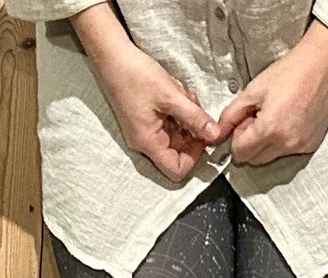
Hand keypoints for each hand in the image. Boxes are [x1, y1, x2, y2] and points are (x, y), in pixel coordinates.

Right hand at [76, 5, 220, 180]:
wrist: (111, 56)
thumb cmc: (135, 74)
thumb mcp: (171, 96)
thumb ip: (195, 118)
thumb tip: (215, 134)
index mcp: (148, 142)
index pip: (176, 170)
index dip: (194, 156)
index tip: (203, 135)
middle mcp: (144, 142)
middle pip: (177, 153)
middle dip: (192, 133)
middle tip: (196, 109)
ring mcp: (143, 131)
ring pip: (174, 137)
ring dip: (185, 120)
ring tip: (185, 97)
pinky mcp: (144, 120)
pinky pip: (166, 125)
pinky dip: (176, 113)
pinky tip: (176, 95)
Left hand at [214, 21, 327, 165]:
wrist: (322, 65)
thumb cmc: (289, 72)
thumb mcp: (253, 90)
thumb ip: (231, 115)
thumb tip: (216, 134)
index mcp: (270, 129)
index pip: (240, 154)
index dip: (236, 138)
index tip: (243, 121)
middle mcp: (287, 143)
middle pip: (254, 160)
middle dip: (250, 143)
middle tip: (258, 117)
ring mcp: (301, 146)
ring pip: (271, 157)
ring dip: (266, 143)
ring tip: (275, 116)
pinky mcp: (311, 145)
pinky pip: (288, 151)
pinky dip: (282, 141)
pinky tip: (289, 119)